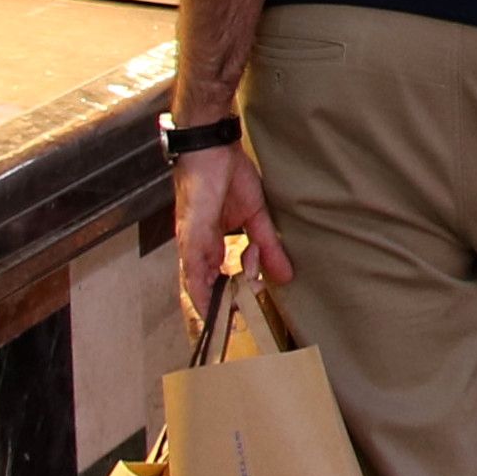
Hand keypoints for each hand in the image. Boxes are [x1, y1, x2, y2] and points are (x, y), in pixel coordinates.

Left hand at [173, 142, 286, 328]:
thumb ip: (268, 245)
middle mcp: (197, 247)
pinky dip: (200, 289)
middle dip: (219, 309)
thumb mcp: (256, 216)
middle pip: (205, 287)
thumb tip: (285, 273)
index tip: (243, 316)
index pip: (217, 278)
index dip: (228, 298)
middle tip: (236, 328)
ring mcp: (191, 243)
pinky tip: (207, 306)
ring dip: (211, 305)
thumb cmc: (228, 173)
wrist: (211, 147)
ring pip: (197, 283)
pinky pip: (193, 269)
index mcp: (212, 241)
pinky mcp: (190, 236)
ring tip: (224, 326)